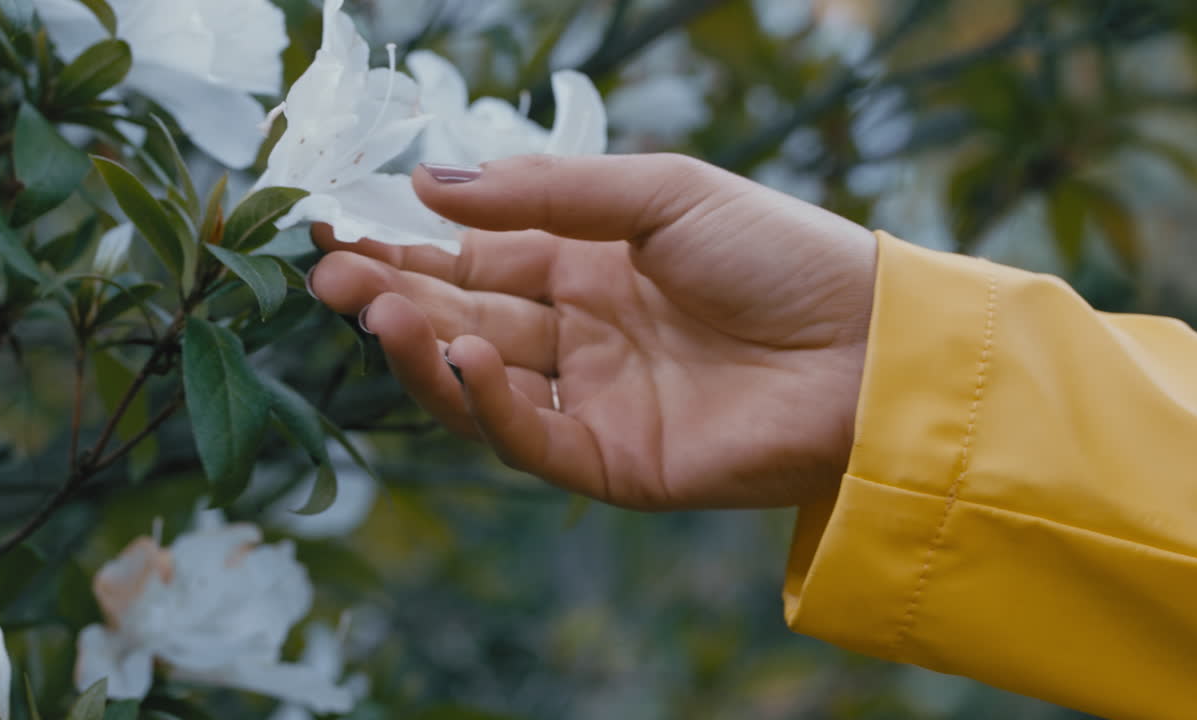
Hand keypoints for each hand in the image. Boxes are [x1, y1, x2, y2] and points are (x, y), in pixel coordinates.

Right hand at [307, 154, 876, 508]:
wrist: (869, 347)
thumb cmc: (777, 254)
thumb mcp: (660, 194)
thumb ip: (546, 194)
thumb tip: (430, 183)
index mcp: (589, 266)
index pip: (475, 259)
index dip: (407, 247)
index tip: (336, 228)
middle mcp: (581, 334)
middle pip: (464, 317)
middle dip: (394, 298)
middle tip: (327, 278)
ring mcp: (594, 399)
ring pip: (482, 382)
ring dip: (425, 350)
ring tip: (377, 313)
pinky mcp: (613, 462)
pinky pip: (532, 437)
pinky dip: (490, 403)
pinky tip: (465, 356)